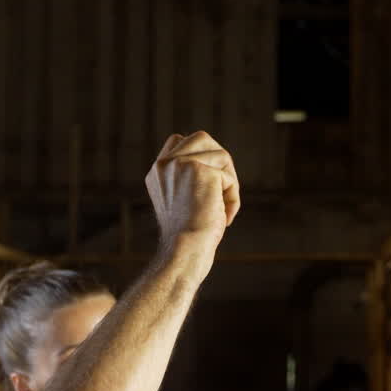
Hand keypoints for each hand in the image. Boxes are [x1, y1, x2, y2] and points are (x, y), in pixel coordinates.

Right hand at [144, 132, 240, 246]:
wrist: (185, 251)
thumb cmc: (191, 236)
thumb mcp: (187, 201)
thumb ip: (193, 178)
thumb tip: (220, 160)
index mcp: (157, 172)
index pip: (179, 141)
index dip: (201, 156)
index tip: (209, 186)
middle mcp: (165, 164)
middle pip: (202, 139)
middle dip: (220, 163)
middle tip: (224, 191)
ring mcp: (180, 164)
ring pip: (221, 156)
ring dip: (229, 183)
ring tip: (224, 209)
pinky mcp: (198, 169)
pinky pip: (228, 177)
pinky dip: (233, 198)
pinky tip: (224, 217)